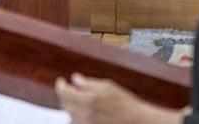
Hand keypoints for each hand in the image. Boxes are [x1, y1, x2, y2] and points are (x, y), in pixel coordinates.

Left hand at [55, 73, 178, 123]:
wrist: (137, 122)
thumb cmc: (125, 103)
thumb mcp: (108, 87)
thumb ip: (88, 83)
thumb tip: (74, 79)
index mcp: (87, 100)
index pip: (63, 92)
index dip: (60, 85)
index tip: (61, 81)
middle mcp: (84, 115)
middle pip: (64, 105)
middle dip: (67, 96)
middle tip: (73, 89)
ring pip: (70, 116)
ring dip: (72, 108)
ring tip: (83, 102)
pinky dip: (78, 118)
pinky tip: (87, 112)